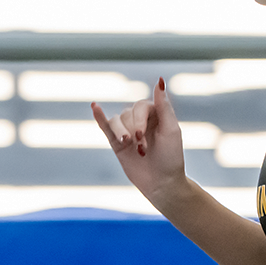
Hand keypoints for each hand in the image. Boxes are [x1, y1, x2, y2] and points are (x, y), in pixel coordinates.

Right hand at [92, 79, 185, 201]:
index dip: (139, 119)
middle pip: (127, 113)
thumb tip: (159, 80)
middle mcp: (141, 121)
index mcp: (156, 115)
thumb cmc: (171, 158)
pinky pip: (106, 127)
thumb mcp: (171, 130)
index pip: (140, 105)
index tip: (142, 136)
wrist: (162, 184)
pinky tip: (94, 107)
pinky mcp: (117, 144)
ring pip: (116, 121)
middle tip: (141, 148)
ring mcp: (128, 132)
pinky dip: (99, 117)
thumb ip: (164, 105)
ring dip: (120, 132)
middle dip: (133, 129)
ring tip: (127, 144)